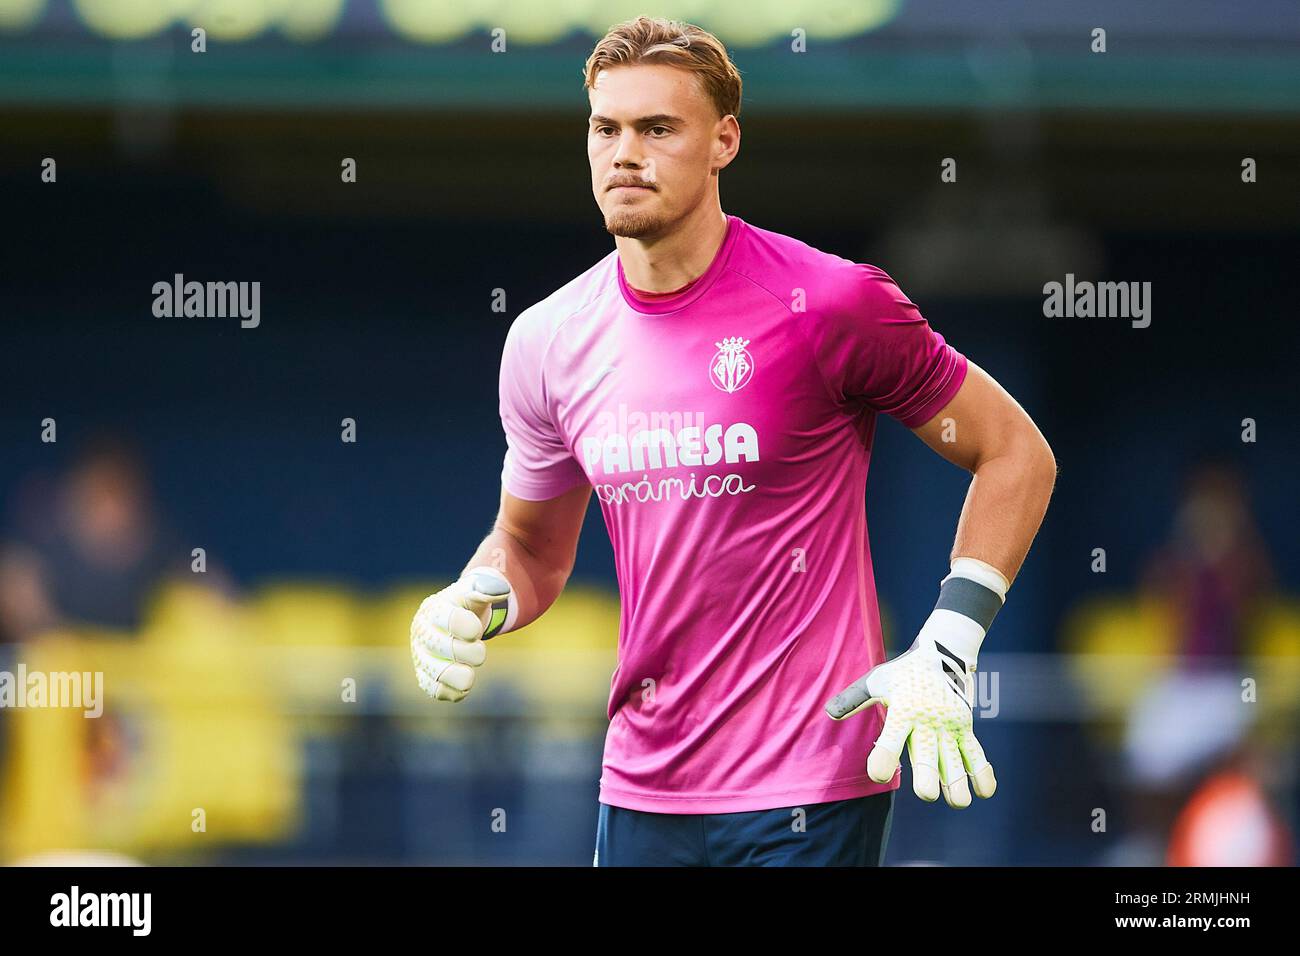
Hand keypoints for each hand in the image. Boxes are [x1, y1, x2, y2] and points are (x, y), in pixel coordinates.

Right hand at [410, 567, 511, 701]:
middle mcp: (421, 634)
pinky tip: (465, 680)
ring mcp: (421, 657)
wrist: (459, 621)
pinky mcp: (426, 678)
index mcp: (432, 610)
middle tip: (478, 647)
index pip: (447, 619)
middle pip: (445, 649)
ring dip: (463, 675)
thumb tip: (502, 591)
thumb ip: (488, 588)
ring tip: (470, 669)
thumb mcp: (476, 591)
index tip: (477, 629)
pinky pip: (438, 692)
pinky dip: (456, 690)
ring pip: (439, 675)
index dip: (469, 628)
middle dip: (472, 651)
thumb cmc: (467, 605)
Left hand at [825, 624, 995, 808]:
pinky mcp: (967, 730)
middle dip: (928, 787)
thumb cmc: (903, 673)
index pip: (889, 744)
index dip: (882, 765)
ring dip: (957, 791)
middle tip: (925, 792)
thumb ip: (853, 698)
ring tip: (954, 799)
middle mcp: (927, 724)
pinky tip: (981, 791)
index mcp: (902, 713)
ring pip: (958, 768)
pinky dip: (984, 778)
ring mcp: (950, 728)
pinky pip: (979, 758)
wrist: (944, 652)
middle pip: (929, 764)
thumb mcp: (876, 681)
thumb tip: (828, 713)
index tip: (878, 775)